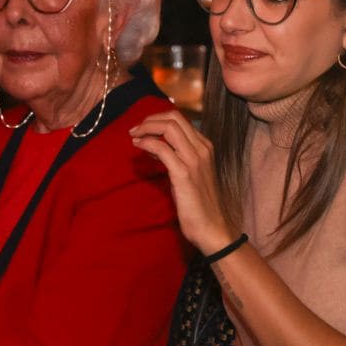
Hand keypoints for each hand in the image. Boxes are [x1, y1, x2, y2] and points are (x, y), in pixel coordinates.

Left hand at [129, 110, 233, 252]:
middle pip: (174, 118)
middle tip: (135, 130)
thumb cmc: (198, 203)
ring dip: (146, 128)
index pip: (180, 119)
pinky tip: (138, 146)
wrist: (211, 227)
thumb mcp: (187, 174)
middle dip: (150, 120)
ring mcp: (194, 160)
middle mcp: (202, 149)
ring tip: (134, 136)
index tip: (143, 128)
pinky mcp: (184, 173)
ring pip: (168, 128)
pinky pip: (161, 148)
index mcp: (205, 147)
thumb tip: (155, 146)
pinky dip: (146, 143)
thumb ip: (175, 157)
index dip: (158, 119)